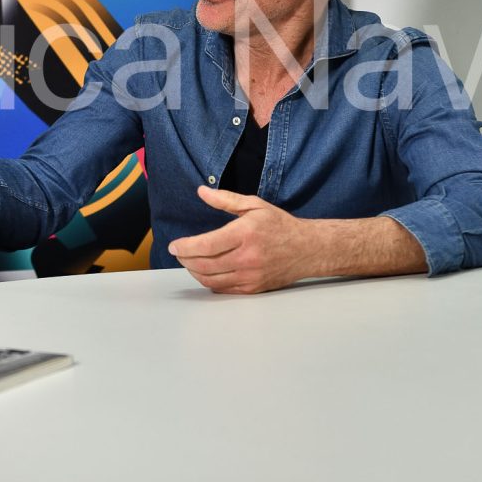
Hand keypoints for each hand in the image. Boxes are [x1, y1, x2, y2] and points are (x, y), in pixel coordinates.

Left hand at [168, 187, 311, 293]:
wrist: (308, 249)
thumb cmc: (281, 225)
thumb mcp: (255, 205)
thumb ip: (226, 199)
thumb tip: (202, 191)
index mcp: (246, 234)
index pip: (206, 246)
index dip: (185, 247)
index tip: (173, 245)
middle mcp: (247, 257)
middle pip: (204, 265)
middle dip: (185, 260)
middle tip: (178, 253)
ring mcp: (250, 275)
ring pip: (211, 280)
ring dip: (194, 272)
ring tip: (189, 262)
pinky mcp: (253, 288)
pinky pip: (223, 289)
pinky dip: (209, 282)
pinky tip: (205, 272)